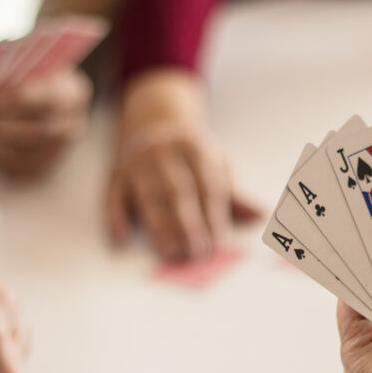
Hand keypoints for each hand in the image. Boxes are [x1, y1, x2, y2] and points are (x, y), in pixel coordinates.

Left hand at [0, 68, 91, 178]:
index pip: (52, 98)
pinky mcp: (39, 168)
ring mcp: (58, 151)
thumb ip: (3, 65)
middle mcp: (72, 124)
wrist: (34, 106)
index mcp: (73, 93)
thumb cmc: (23, 78)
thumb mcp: (20, 65)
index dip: (22, 98)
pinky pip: (10, 163)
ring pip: (21, 150)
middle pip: (37, 131)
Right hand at [109, 69, 261, 261]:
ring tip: (171, 253)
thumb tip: (258, 214)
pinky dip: (115, 216)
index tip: (218, 243)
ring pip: (148, 196)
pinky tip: (120, 238)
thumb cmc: (190, 153)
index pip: (207, 186)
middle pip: (178, 192)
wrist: (151, 119)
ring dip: (159, 227)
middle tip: (197, 252)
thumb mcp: (215, 162)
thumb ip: (233, 192)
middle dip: (189, 224)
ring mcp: (137, 162)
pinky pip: (112, 194)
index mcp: (195, 149)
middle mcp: (164, 153)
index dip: (213, 216)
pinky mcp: (115, 173)